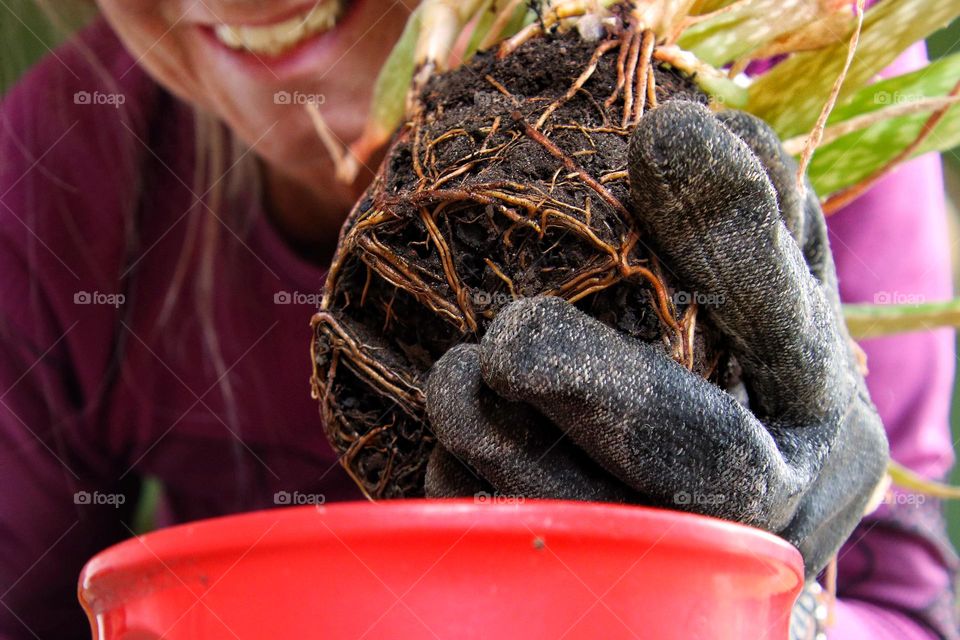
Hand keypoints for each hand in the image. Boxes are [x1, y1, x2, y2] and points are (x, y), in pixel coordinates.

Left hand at [423, 100, 888, 578]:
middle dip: (601, 390)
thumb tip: (687, 130)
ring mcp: (697, 553)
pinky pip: (537, 556)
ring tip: (454, 378)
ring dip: (507, 451)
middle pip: (707, 460)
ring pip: (605, 524)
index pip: (788, 319)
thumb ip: (756, 224)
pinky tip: (449, 448)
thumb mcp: (779, 294)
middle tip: (512, 337)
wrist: (758, 503)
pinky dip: (477, 500)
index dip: (733, 230)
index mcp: (813, 399)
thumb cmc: (757, 374)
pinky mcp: (627, 588)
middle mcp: (774, 489)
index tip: (663, 133)